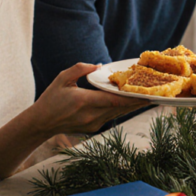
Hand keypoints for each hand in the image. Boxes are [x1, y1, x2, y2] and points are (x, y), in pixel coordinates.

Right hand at [31, 63, 148, 135]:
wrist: (41, 123)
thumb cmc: (51, 98)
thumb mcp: (62, 78)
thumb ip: (81, 69)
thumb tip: (99, 66)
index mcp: (83, 101)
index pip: (113, 100)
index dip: (131, 98)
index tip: (146, 94)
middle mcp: (91, 115)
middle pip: (120, 108)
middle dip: (137, 101)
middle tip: (153, 94)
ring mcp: (93, 124)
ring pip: (117, 113)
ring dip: (131, 106)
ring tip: (146, 98)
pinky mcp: (93, 128)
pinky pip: (111, 116)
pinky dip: (120, 109)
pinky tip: (129, 103)